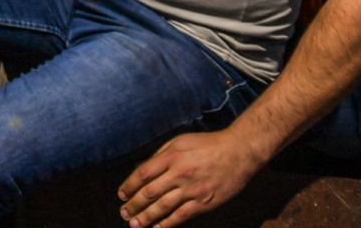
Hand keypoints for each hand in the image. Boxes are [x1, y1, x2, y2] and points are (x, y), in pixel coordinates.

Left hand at [117, 130, 265, 227]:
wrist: (239, 152)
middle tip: (124, 213)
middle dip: (134, 205)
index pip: (143, 173)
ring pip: (163, 207)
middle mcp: (179, 174)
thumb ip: (161, 155)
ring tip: (134, 224)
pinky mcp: (204, 202)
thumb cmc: (208, 144)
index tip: (121, 195)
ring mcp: (192, 190)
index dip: (129, 185)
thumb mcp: (180, 141)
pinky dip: (168, 224)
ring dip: (146, 217)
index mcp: (171, 157)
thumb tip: (143, 169)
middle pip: (150, 192)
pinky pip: (182, 216)